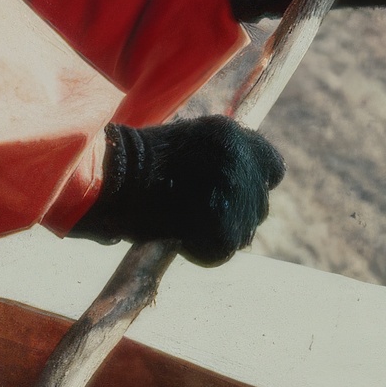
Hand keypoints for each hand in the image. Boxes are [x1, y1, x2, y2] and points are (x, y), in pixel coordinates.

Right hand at [65, 117, 285, 266]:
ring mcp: (235, 188)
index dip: (253, 185)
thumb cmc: (135, 162)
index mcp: (231, 134)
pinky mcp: (224, 220)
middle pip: (258, 204)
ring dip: (218, 234)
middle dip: (234, 215)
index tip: (230, 196)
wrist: (112, 175)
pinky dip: (203, 251)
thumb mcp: (182, 145)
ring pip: (243, 230)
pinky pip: (223, 249)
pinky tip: (178, 236)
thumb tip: (234, 188)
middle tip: (197, 217)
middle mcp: (240, 156)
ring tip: (183, 224)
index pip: (273, 168)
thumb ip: (216, 160)